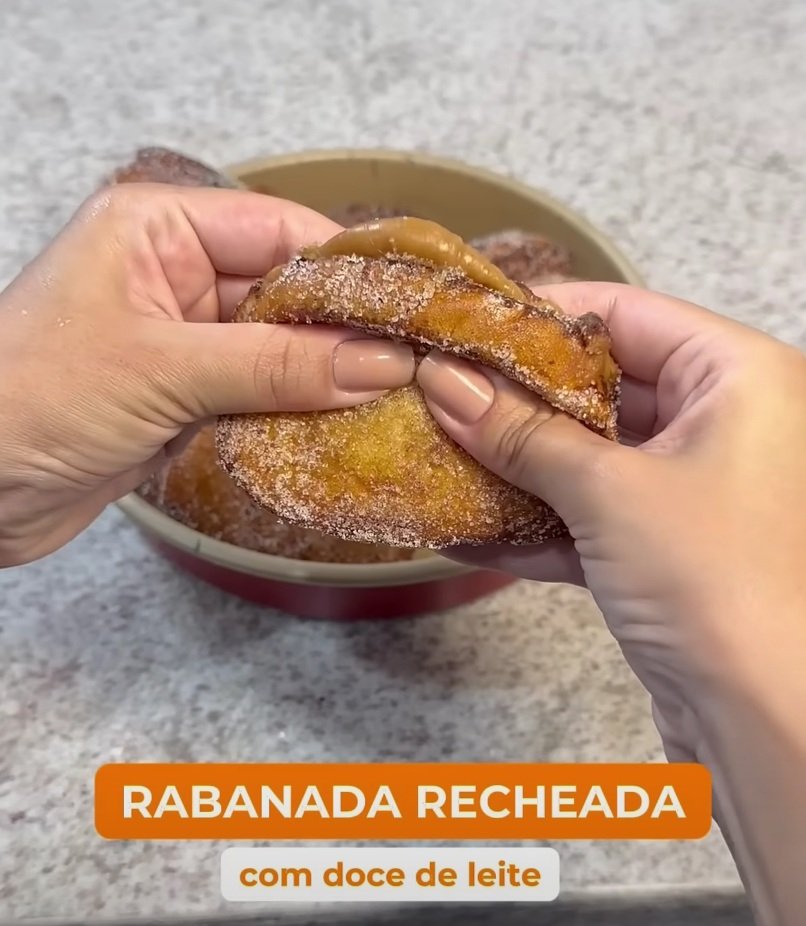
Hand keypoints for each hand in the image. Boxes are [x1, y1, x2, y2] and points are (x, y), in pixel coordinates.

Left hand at [0, 184, 413, 565]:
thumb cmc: (31, 399)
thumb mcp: (165, 370)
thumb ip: (277, 364)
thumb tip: (378, 361)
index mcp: (158, 229)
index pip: (277, 229)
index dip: (346, 267)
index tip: (410, 302)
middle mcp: (175, 273)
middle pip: (285, 290)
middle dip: (344, 329)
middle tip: (415, 359)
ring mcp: (183, 337)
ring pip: (278, 346)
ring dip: (327, 375)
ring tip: (396, 396)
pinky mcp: (186, 393)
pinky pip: (260, 391)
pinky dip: (298, 409)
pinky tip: (344, 425)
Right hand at [417, 283, 805, 923]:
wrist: (762, 717)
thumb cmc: (712, 579)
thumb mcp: (607, 491)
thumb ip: (520, 433)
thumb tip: (443, 384)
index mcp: (736, 376)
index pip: (624, 312)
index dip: (541, 314)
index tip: (465, 322)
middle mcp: (723, 420)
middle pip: (603, 383)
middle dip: (520, 395)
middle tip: (442, 387)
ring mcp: (694, 486)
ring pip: (591, 451)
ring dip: (520, 459)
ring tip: (442, 446)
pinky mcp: (667, 544)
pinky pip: (592, 510)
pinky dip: (539, 518)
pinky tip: (471, 524)